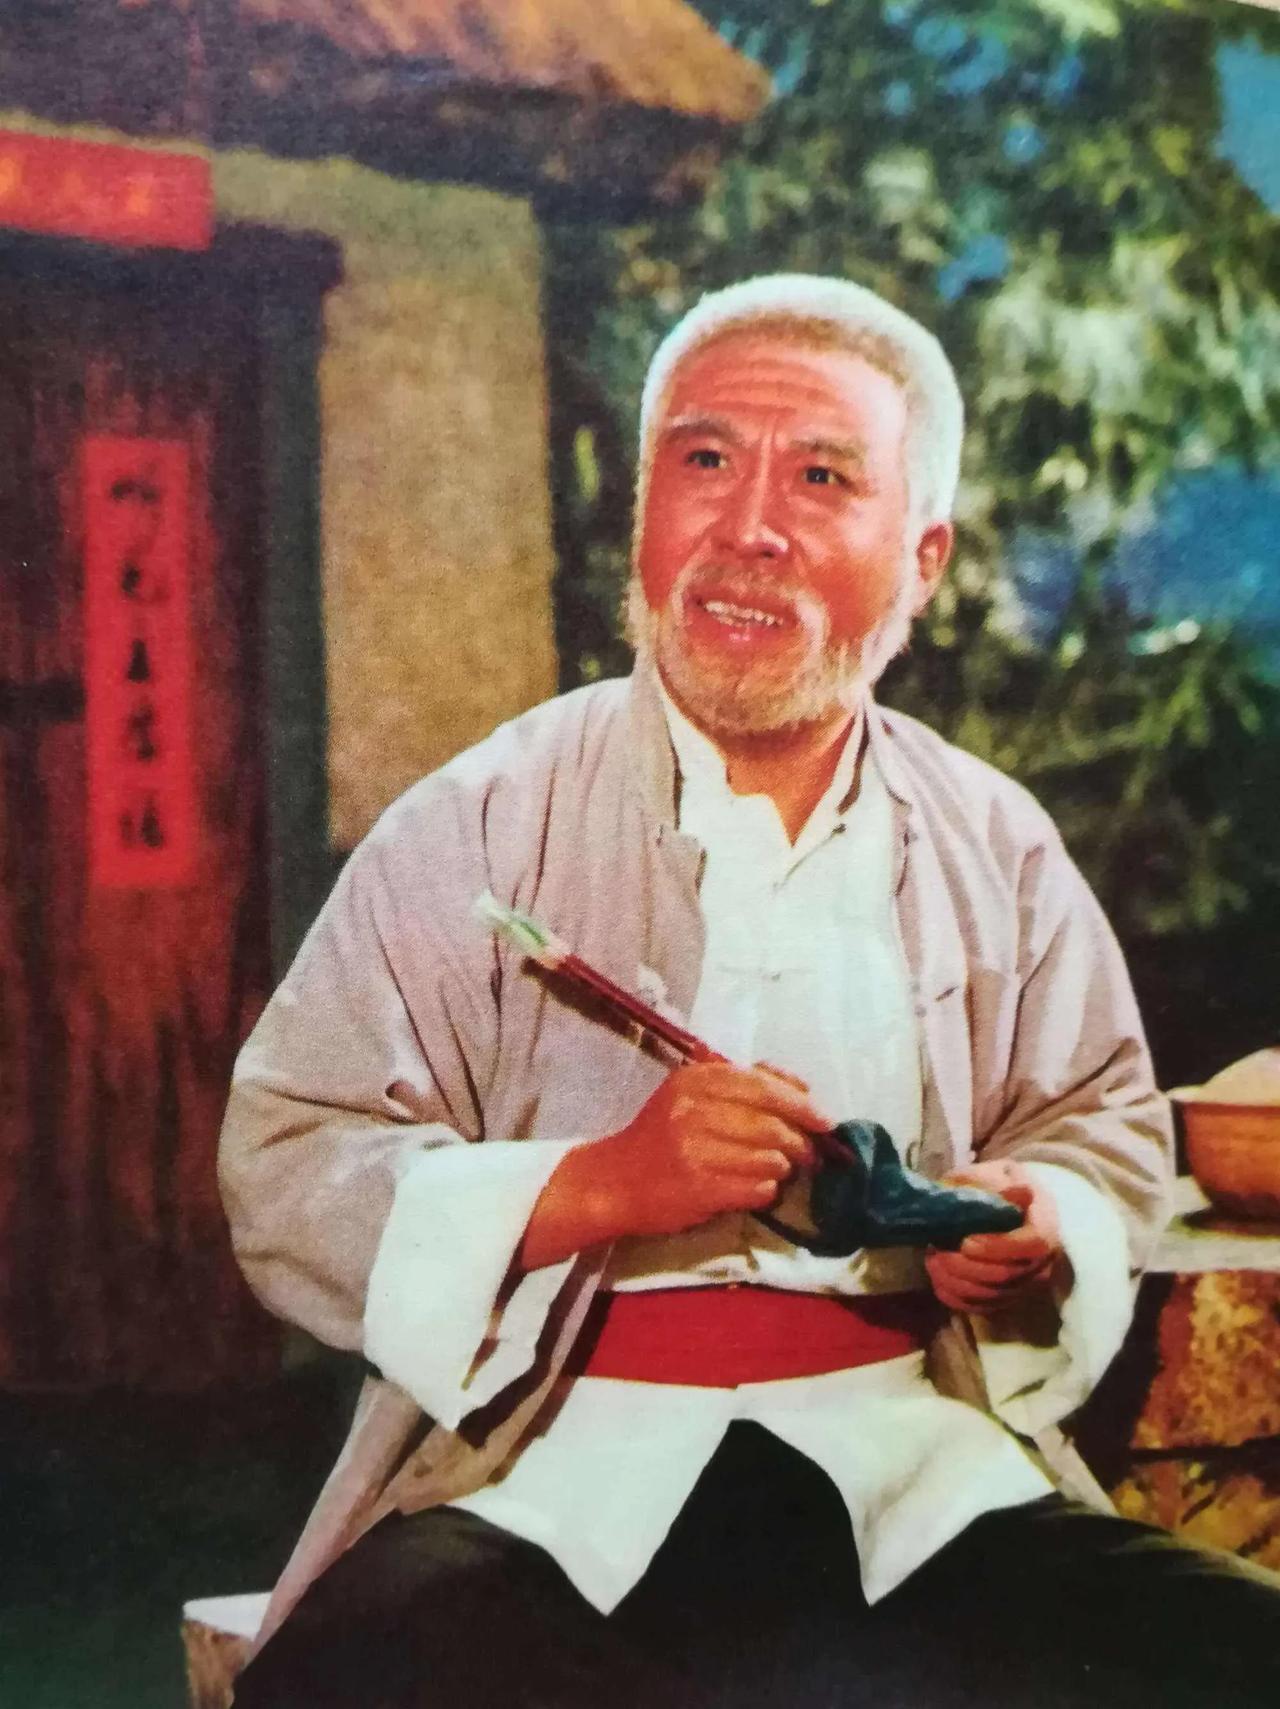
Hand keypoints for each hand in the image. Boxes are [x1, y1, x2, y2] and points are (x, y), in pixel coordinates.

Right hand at [519, 1062, 829, 1267]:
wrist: (614, 1182)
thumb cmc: (661, 1136)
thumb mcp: (691, 1094)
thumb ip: (743, 1084)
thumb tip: (803, 1089)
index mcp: (695, 1080)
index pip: (764, 1086)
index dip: (802, 1104)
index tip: (824, 1120)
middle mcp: (693, 1111)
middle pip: (773, 1125)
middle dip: (801, 1142)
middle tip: (809, 1154)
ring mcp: (695, 1151)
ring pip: (770, 1159)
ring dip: (783, 1168)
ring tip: (776, 1170)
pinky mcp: (699, 1188)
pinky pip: (757, 1189)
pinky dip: (765, 1190)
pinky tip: (754, 1188)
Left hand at [923, 1160, 1069, 1314]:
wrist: (1004, 1206)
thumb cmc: (997, 1186)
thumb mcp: (994, 1174)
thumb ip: (996, 1185)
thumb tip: (1020, 1192)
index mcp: (1046, 1226)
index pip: (1032, 1246)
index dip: (998, 1247)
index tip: (966, 1241)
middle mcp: (1042, 1262)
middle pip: (1007, 1275)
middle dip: (967, 1266)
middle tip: (938, 1249)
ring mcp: (1025, 1285)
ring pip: (991, 1295)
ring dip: (956, 1280)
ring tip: (933, 1257)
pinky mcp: (1006, 1298)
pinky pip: (980, 1307)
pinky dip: (954, 1295)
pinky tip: (937, 1274)